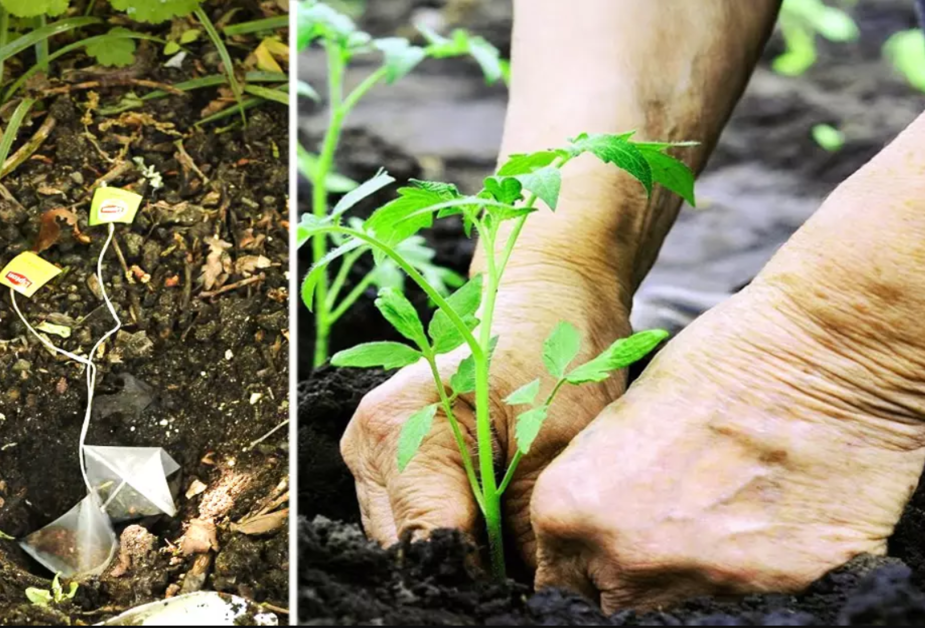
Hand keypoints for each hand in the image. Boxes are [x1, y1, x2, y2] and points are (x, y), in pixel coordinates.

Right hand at [341, 250, 634, 563]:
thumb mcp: (556, 447)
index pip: (426, 545)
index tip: (522, 592)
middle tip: (524, 575)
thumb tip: (527, 595)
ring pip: (405, 541)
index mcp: (398, 430)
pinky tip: (494, 526)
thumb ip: (527, 532)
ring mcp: (370, 453)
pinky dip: (452, 531)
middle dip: (465, 569)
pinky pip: (411, 519)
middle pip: (407, 549)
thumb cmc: (554, 355)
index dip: (476, 580)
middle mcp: (368, 444)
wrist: (545, 298)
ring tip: (513, 547)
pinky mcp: (384, 460)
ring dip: (457, 553)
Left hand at [530, 268, 924, 611]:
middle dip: (633, 574)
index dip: (584, 561)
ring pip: (683, 605)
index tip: (606, 545)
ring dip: (695, 571)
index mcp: (570, 511)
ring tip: (727, 514)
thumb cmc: (716, 361)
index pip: (559, 576)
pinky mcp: (780, 589)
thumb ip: (595, 490)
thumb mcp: (619, 422)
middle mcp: (627, 558)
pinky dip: (761, 569)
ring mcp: (702, 580)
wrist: (823, 353)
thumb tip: (591, 531)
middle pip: (615, 600)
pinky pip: (755, 598)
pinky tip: (774, 519)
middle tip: (667, 528)